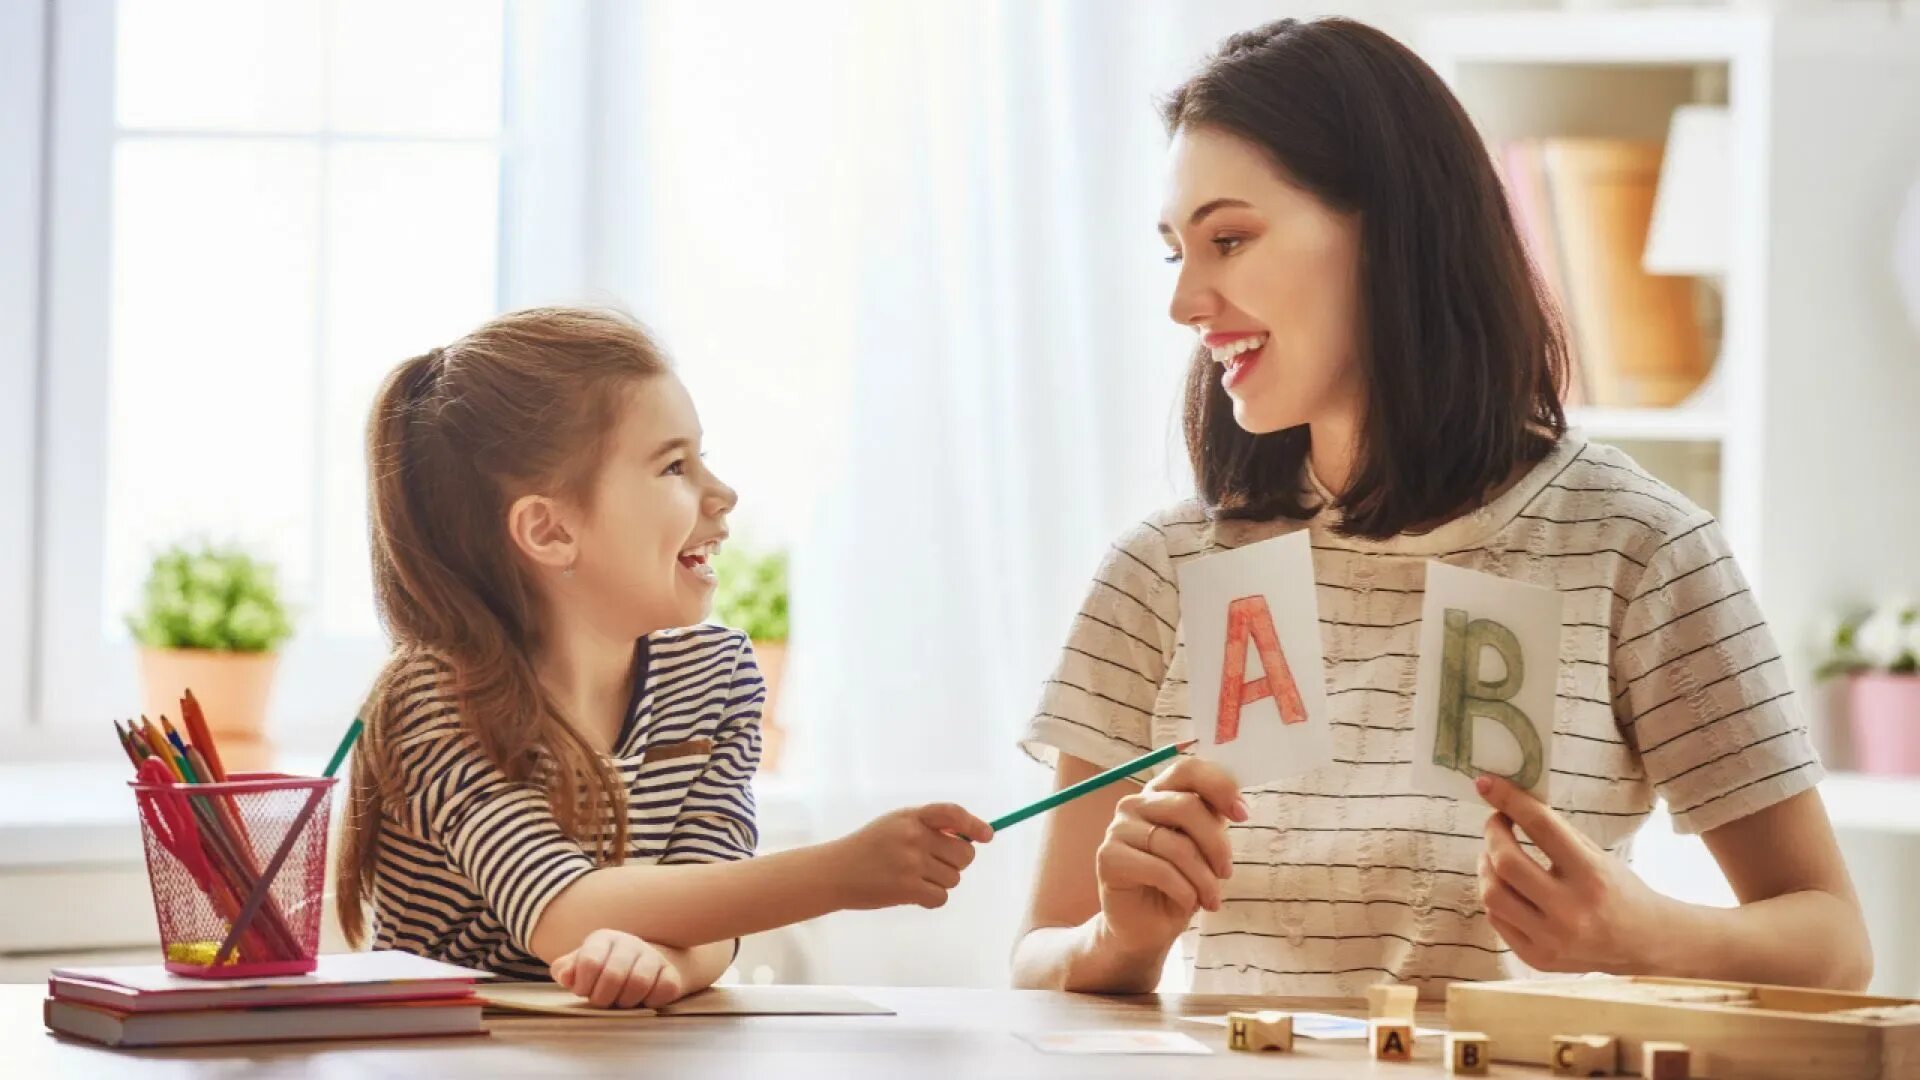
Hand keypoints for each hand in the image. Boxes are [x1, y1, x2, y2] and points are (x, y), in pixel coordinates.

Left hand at [549, 928, 687, 1008]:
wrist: (641, 967)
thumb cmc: (603, 970)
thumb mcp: (579, 966)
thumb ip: (565, 969)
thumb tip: (566, 976)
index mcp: (603, 939)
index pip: (590, 962)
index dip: (583, 985)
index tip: (584, 990)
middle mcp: (630, 943)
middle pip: (613, 975)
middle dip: (603, 997)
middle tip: (603, 1000)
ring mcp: (653, 957)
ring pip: (640, 982)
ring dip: (626, 1001)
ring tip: (621, 1001)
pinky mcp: (672, 972)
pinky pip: (665, 989)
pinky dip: (651, 1001)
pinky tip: (643, 999)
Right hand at [829, 803, 993, 910]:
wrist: (836, 872)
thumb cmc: (869, 847)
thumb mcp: (895, 824)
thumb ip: (927, 826)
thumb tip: (969, 837)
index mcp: (912, 816)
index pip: (952, 814)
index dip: (974, 824)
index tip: (987, 835)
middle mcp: (914, 836)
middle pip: (964, 853)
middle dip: (957, 861)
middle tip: (937, 864)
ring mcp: (911, 863)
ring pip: (954, 877)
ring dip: (941, 881)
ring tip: (916, 878)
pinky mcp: (907, 888)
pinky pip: (941, 897)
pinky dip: (932, 898)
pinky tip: (914, 893)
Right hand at [1094, 756, 1247, 954]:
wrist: (1145, 926)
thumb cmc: (1178, 884)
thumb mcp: (1202, 848)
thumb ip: (1212, 820)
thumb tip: (1238, 805)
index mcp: (1159, 793)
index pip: (1188, 769)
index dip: (1219, 785)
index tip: (1242, 815)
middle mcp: (1135, 804)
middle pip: (1187, 806)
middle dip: (1216, 844)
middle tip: (1226, 873)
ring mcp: (1118, 829)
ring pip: (1177, 845)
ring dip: (1204, 878)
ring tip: (1211, 899)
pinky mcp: (1109, 858)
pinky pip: (1160, 870)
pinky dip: (1184, 891)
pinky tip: (1189, 903)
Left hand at [1476, 774, 1669, 973]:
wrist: (1646, 944)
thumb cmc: (1619, 890)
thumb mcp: (1596, 855)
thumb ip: (1555, 833)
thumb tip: (1508, 801)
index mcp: (1592, 875)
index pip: (1541, 828)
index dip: (1509, 800)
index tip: (1486, 784)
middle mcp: (1571, 911)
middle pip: (1506, 863)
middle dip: (1492, 834)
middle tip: (1496, 823)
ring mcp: (1552, 939)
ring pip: (1492, 894)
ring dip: (1486, 866)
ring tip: (1497, 856)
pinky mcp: (1538, 959)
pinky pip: (1496, 920)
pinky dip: (1495, 896)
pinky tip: (1507, 887)